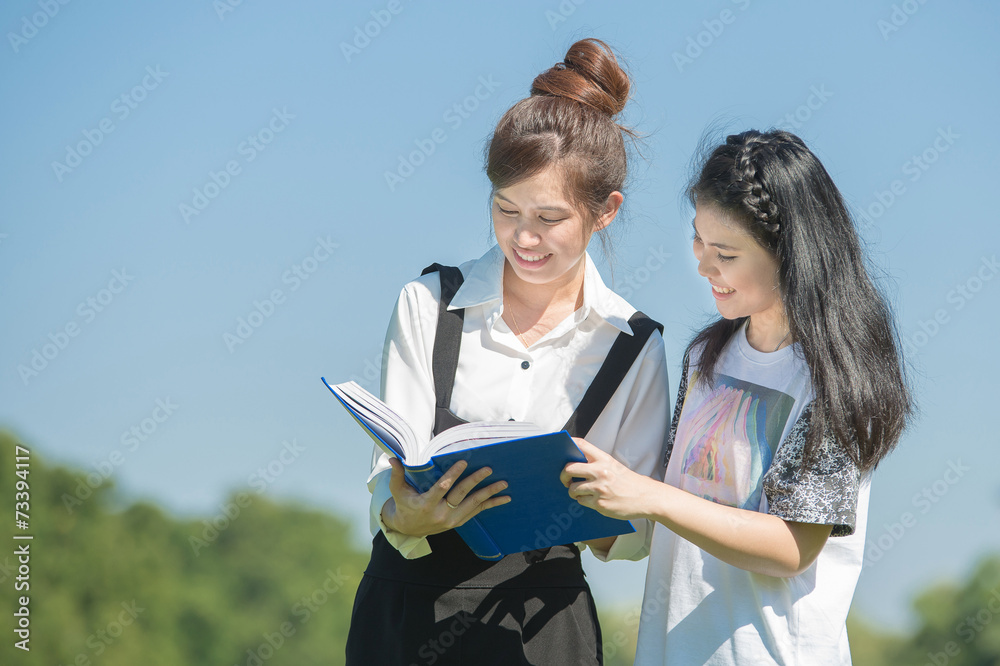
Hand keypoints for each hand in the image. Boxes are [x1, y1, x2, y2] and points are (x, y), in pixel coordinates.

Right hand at [381, 458, 509, 537]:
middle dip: (475, 481)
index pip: (442, 488)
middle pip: (461, 495)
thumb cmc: (404, 504)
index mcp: (426, 504)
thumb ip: (396, 474)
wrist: (408, 529)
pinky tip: (504, 498)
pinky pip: (477, 512)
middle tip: (488, 469)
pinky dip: (491, 504)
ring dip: (489, 493)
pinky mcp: (459, 522)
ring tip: (503, 483)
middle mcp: (441, 514)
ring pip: (473, 504)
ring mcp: (452, 520)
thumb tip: (393, 458)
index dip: (453, 475)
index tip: (464, 462)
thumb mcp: (397, 490)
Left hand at [560, 438, 650, 519]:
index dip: (569, 443)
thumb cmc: (630, 483)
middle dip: (563, 475)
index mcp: (605, 459)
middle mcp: (601, 472)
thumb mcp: (615, 467)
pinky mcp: (600, 503)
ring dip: (573, 491)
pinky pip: (581, 501)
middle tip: (565, 479)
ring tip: (579, 492)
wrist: (647, 498)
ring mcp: (599, 488)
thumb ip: (597, 464)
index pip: (582, 445)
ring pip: (573, 488)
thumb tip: (575, 464)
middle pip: (569, 468)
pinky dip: (583, 501)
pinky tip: (591, 500)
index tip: (560, 447)